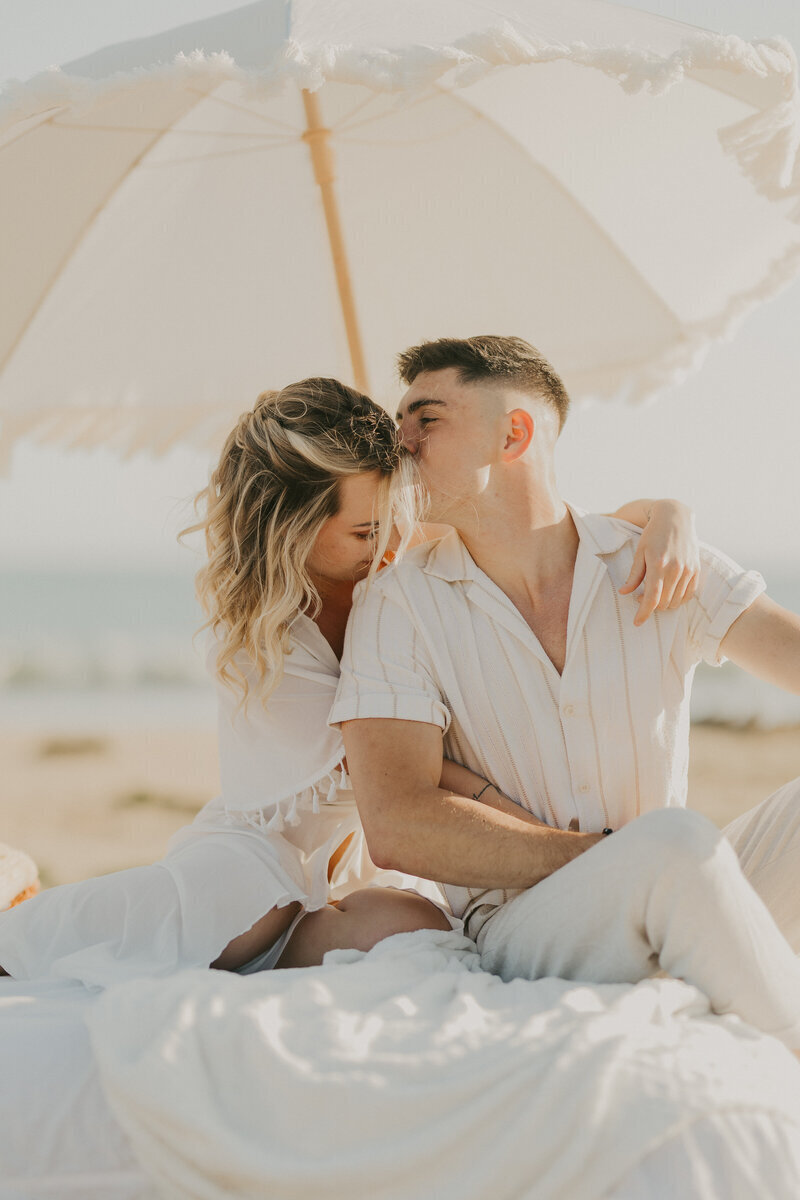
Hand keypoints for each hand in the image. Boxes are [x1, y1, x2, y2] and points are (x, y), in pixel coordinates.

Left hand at [619, 500, 698, 624]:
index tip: (637, 622)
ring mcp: (688, 570)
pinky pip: (688, 595)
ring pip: (676, 601)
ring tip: (655, 592)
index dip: (644, 613)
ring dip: (664, 603)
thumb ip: (634, 574)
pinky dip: (678, 599)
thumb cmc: (653, 534)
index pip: (652, 598)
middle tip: (641, 597)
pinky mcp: (696, 570)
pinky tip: (669, 592)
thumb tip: (624, 593)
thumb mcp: (639, 552)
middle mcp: (676, 569)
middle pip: (664, 602)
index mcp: (658, 564)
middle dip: (651, 606)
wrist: (676, 518)